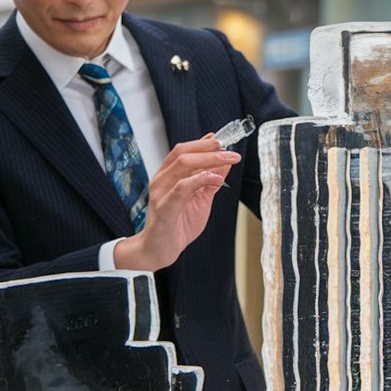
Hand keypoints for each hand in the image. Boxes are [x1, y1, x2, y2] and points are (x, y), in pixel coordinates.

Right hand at [113, 136, 239, 271]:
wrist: (159, 251)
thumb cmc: (177, 226)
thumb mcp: (201, 200)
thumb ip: (210, 181)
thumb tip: (225, 162)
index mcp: (168, 176)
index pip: (184, 150)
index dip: (204, 143)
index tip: (223, 140)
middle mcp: (162, 180)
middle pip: (183, 153)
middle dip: (209, 148)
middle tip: (231, 151)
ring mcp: (161, 192)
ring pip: (183, 165)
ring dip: (209, 159)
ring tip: (228, 159)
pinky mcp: (164, 207)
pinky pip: (181, 188)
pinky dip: (200, 180)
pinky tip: (216, 179)